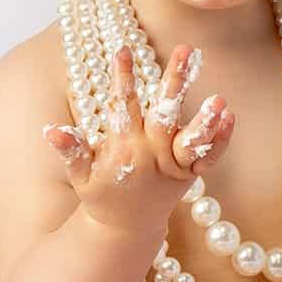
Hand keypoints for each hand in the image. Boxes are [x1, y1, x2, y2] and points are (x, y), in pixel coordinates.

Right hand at [41, 45, 235, 233]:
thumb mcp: (81, 176)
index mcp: (123, 149)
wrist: (125, 231)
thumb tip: (51, 130)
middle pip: (164, 113)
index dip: (123, 77)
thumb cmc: (101, 196)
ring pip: (190, 139)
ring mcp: (173, 166)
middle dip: (175, 81)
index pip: (123, 106)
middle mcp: (151, 154)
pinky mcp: (189, 176)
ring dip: (205, 118)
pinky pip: (207, 159)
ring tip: (220, 98)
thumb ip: (71, 151)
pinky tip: (230, 115)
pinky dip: (219, 140)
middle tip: (186, 50)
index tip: (123, 49)